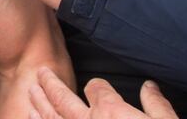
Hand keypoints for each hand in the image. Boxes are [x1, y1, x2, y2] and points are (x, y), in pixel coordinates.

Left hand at [30, 68, 178, 118]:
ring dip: (39, 103)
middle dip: (51, 83)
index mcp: (110, 111)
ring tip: (31, 92)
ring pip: (51, 116)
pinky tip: (31, 118)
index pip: (97, 89)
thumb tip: (149, 86)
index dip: (97, 86)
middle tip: (41, 73)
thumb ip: (156, 104)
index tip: (96, 86)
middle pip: (62, 97)